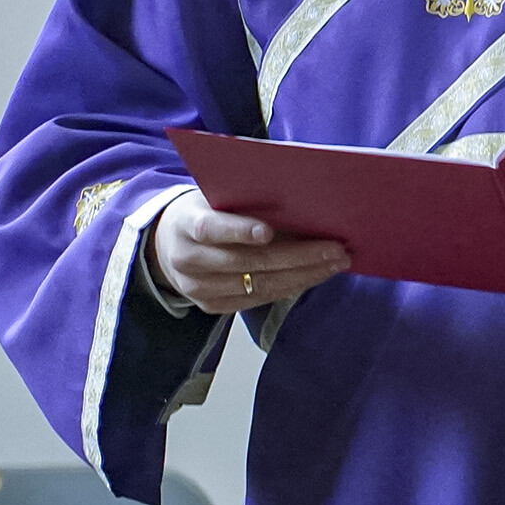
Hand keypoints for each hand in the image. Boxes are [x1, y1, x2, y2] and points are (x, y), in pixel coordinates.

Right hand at [149, 187, 346, 316]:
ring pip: (258, 285)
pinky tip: (315, 276)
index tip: (268, 231)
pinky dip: (290, 287)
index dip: (239, 230)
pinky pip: (257, 300)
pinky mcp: (211, 306)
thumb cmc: (207, 212)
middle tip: (336, 249)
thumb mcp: (216, 198)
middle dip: (298, 256)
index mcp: (186, 224)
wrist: (169, 243)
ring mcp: (198, 287)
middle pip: (248, 262)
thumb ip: (245, 201)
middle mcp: (188, 259)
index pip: (211, 228)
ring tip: (336, 264)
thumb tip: (303, 202)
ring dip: (304, 276)